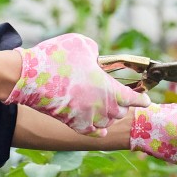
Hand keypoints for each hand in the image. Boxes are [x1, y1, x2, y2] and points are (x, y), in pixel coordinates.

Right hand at [4, 32, 148, 134]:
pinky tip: (101, 128)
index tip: (146, 99)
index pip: (135, 99)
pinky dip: (98, 129)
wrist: (30, 77)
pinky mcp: (72, 123)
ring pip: (107, 122)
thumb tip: (97, 58)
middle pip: (121, 112)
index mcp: (110, 89)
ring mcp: (87, 118)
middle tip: (118, 96)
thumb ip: (96, 52)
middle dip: (122, 104)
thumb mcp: (83, 44)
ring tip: (107, 107)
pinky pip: (92, 132)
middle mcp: (102, 107)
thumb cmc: (58, 57)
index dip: (142, 99)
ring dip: (109, 115)